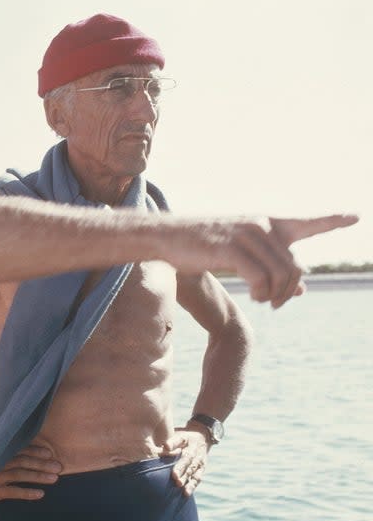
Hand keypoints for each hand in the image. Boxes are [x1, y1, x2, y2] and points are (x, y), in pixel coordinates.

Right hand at [0, 445, 61, 510]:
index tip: (50, 453)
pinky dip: (27, 493)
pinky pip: (14, 492)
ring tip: (55, 479)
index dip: (36, 451)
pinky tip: (41, 494)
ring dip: (39, 476)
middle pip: (24, 461)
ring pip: (21, 475)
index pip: (20, 450)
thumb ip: (2, 459)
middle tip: (60, 466)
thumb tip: (22, 457)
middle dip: (43, 464)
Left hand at [162, 426, 209, 496]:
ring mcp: (199, 460)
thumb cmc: (184, 437)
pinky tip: (186, 493)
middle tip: (174, 476)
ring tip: (180, 486)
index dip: (173, 445)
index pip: (180, 441)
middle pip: (188, 460)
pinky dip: (192, 485)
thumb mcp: (178, 434)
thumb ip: (171, 441)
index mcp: (187, 440)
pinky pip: (197, 478)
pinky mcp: (201, 468)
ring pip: (193, 470)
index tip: (167, 448)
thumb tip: (163, 446)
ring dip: (187, 479)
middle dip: (181, 468)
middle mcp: (194, 450)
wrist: (202, 436)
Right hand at [166, 214, 357, 307]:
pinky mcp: (231, 248)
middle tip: (276, 304)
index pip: (305, 223)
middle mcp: (260, 225)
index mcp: (264, 223)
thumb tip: (301, 289)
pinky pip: (261, 278)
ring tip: (262, 299)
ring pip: (281, 274)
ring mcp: (246, 235)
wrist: (166, 237)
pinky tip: (253, 295)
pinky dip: (261, 292)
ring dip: (275, 295)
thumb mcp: (241, 257)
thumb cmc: (201, 247)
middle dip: (289, 290)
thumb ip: (272, 269)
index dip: (331, 220)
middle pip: (294, 265)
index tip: (356, 217)